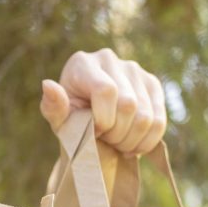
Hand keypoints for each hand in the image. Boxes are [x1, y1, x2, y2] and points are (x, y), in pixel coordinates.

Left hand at [39, 48, 166, 155]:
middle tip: (104, 140)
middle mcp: (109, 59)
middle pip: (129, 105)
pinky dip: (147, 142)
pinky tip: (132, 146)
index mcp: (82, 64)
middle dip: (116, 134)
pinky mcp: (151, 83)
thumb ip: (53, 107)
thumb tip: (48, 85)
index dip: (102, 120)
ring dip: (130, 141)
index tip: (93, 131)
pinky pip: (159, 120)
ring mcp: (134, 69)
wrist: (89, 127)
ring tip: (116, 143)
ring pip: (146, 117)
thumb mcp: (59, 121)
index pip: (106, 91)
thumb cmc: (71, 123)